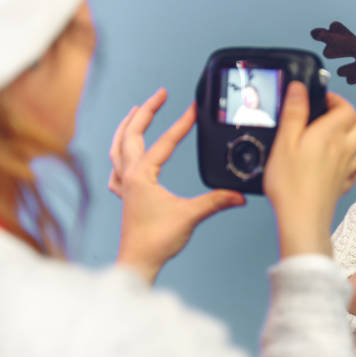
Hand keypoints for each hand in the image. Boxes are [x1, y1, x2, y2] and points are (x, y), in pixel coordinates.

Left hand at [109, 88, 245, 283]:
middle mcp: (129, 176)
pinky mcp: (125, 196)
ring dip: (126, 126)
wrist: (138, 262)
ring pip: (117, 147)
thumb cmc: (158, 240)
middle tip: (160, 94)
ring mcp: (124, 185)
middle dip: (145, 110)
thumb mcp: (191, 216)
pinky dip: (118, 155)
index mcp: (142, 175)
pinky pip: (115, 169)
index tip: (193, 108)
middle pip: (131, 134)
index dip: (181, 123)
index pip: (164, 142)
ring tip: (135, 110)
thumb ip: (216, 201)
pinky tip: (123, 156)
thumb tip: (239, 195)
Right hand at [263, 82, 355, 257]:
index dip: (336, 99)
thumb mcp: (284, 142)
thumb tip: (300, 88)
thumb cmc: (291, 184)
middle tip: (332, 116)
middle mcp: (345, 149)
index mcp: (330, 134)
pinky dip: (354, 158)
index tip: (322, 99)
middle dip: (352, 115)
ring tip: (338, 136)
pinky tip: (339, 161)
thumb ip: (294, 113)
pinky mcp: (346, 184)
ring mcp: (348, 168)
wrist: (303, 220)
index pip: (346, 107)